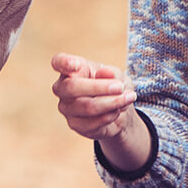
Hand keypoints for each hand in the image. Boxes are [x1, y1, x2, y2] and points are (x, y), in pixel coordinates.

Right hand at [50, 53, 149, 170]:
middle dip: (99, 87)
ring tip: (128, 98)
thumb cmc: (112, 86)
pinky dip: (111, 115)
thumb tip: (106, 72)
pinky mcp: (75, 125)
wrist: (118, 111)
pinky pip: (93, 122)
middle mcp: (63, 88)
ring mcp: (67, 108)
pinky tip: (118, 110)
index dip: (64, 63)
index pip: (59, 62)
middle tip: (120, 86)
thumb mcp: (117, 76)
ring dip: (112, 102)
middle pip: (72, 87)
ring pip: (87, 106)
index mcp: (70, 70)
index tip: (75, 64)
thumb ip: (112, 73)